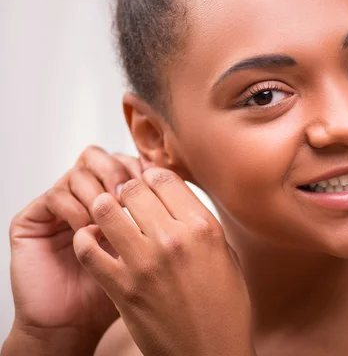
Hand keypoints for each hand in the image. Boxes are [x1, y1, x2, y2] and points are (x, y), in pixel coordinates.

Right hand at [7, 147, 142, 349]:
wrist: (77, 323)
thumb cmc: (120, 290)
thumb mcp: (150, 250)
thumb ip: (160, 216)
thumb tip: (180, 183)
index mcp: (114, 198)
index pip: (127, 161)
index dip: (141, 167)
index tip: (156, 184)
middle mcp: (86, 196)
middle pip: (103, 157)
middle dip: (120, 173)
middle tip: (130, 195)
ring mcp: (60, 206)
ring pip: (80, 171)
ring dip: (98, 192)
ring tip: (112, 217)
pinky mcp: (33, 220)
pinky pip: (55, 196)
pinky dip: (75, 209)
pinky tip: (89, 230)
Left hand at [73, 168, 253, 355]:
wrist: (209, 352)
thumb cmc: (224, 308)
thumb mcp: (227, 256)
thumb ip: (202, 224)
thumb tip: (179, 198)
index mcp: (204, 227)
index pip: (165, 177)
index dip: (152, 176)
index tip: (148, 182)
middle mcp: (174, 239)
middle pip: (133, 188)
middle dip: (127, 189)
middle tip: (125, 197)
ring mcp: (144, 263)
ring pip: (106, 210)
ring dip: (104, 207)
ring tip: (107, 214)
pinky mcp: (121, 287)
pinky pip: (88, 248)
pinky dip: (86, 239)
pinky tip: (93, 240)